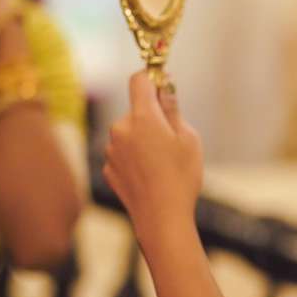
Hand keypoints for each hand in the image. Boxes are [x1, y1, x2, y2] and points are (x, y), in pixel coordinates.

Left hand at [104, 71, 203, 239]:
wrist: (161, 218)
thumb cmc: (180, 177)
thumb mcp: (188, 139)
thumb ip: (173, 109)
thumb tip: (165, 88)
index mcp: (142, 117)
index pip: (139, 80)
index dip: (152, 78)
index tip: (163, 84)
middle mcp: (120, 129)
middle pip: (136, 110)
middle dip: (152, 117)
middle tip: (172, 138)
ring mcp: (111, 150)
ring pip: (129, 133)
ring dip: (142, 139)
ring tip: (162, 163)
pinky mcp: (108, 169)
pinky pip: (123, 153)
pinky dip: (135, 158)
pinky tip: (150, 175)